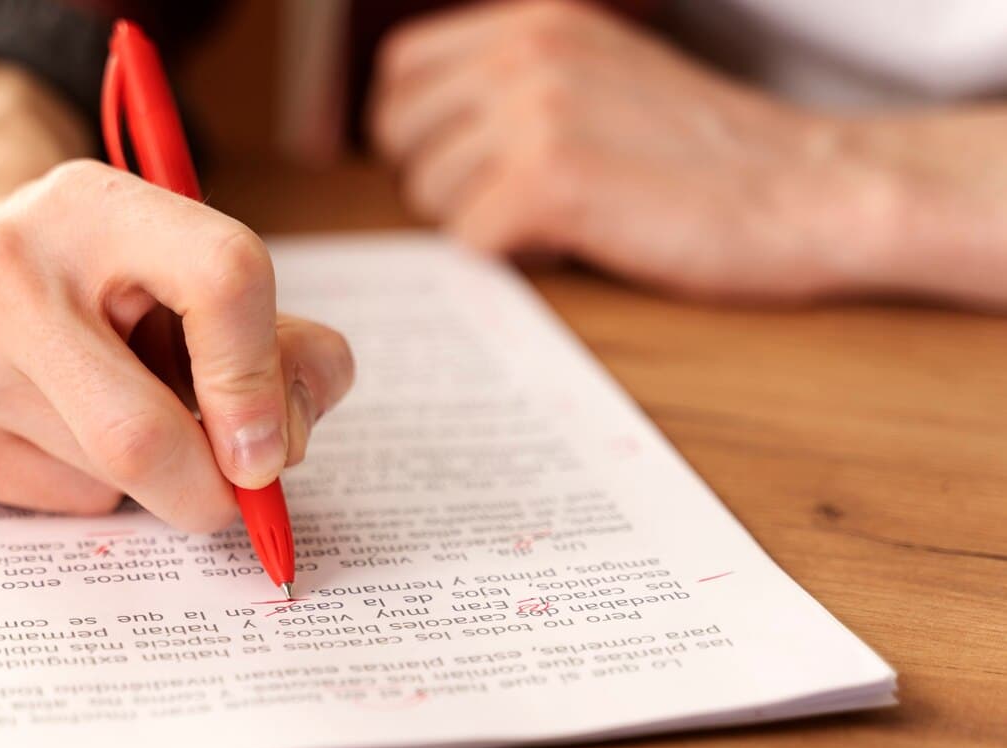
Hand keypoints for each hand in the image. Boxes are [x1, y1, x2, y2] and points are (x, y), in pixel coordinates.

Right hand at [0, 65, 353, 530]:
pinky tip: (52, 433)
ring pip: (108, 482)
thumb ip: (275, 340)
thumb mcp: (182, 271)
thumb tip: (293, 434)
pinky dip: (93, 488)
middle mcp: (2, 275)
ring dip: (151, 478)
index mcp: (90, 205)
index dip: (266, 377)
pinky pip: (58, 503)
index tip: (274, 441)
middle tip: (234, 486)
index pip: (224, 278)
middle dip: (213, 488)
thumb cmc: (90, 282)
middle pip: (144, 436)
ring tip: (111, 410)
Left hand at [369, 0, 899, 298]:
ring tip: (567, 218)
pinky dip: (516, 257)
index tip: (468, 168)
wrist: (813, 189)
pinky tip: (577, 243)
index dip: (420, 132)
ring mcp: (534, 110)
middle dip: (446, 183)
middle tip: (520, 204)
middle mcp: (524, 49)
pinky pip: (470, 240)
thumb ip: (517, 87)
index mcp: (534, 19)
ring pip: (432, 193)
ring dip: (485, 223)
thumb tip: (420, 138)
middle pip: (401, 137)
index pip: (400, 73)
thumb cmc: (709, 156)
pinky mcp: (549, 178)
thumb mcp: (602, 79)